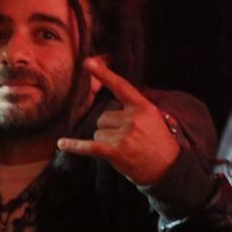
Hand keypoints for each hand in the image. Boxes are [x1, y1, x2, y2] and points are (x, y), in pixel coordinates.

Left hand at [56, 57, 179, 185]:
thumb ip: (133, 109)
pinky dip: (75, 146)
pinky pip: (90, 146)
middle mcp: (132, 118)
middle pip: (103, 117)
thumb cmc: (160, 143)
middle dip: (109, 128)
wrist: (169, 169)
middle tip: (127, 139)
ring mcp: (124, 135)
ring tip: (124, 149)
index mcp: (142, 107)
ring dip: (105, 141)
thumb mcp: (153, 118)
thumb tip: (110, 108)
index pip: (120, 86)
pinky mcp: (115, 152)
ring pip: (98, 133)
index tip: (88, 62)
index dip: (103, 74)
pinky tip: (62, 143)